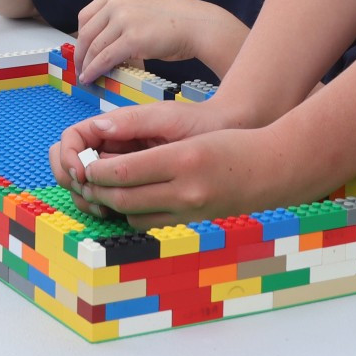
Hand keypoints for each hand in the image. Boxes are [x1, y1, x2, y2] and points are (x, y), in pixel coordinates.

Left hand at [52, 103, 308, 226]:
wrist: (271, 169)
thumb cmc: (228, 140)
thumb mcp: (186, 130)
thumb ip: (144, 137)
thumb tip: (104, 139)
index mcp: (183, 160)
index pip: (125, 172)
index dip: (98, 171)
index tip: (85, 163)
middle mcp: (187, 191)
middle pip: (125, 199)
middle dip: (99, 191)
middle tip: (84, 179)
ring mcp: (191, 211)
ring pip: (135, 216)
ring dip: (114, 205)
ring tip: (103, 189)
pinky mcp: (194, 221)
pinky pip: (153, 224)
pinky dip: (135, 214)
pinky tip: (130, 199)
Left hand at [73, 0, 245, 85]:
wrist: (198, 25)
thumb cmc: (174, 21)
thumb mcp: (140, 10)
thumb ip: (119, 21)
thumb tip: (102, 45)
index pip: (85, 16)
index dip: (80, 37)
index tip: (81, 51)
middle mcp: (116, 3)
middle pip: (86, 32)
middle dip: (80, 54)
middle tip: (79, 69)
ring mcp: (124, 19)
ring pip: (94, 47)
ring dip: (87, 65)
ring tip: (86, 77)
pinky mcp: (132, 38)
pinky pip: (105, 57)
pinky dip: (95, 70)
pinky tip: (92, 78)